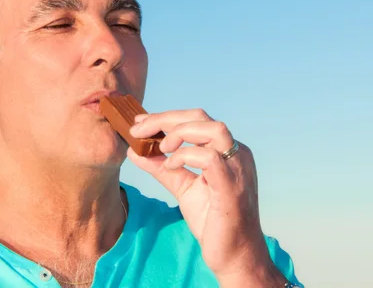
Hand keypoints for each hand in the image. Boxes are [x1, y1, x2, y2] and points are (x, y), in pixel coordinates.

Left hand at [127, 108, 273, 278]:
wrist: (234, 256)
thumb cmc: (214, 221)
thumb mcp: (184, 188)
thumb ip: (162, 169)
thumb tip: (135, 151)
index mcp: (227, 152)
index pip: (197, 121)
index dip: (166, 118)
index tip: (139, 122)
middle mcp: (236, 154)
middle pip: (202, 118)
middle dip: (165, 119)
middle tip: (138, 129)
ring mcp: (237, 168)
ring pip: (212, 129)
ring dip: (179, 132)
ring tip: (160, 147)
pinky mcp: (231, 186)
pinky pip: (210, 158)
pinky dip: (185, 155)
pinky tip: (170, 165)